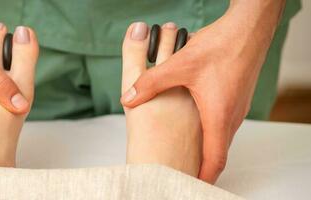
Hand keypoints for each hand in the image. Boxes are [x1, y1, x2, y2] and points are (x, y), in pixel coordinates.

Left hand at [120, 1, 284, 182]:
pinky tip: (196, 123)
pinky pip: (224, 122)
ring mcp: (237, 107)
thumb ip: (150, 82)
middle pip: (218, 152)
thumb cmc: (220, 47)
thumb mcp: (179, 65)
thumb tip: (127, 97)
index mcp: (218, 117)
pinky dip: (211, 131)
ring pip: (220, 136)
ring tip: (189, 155)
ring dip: (206, 148)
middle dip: (202, 166)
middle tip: (184, 173)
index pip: (214, 160)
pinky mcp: (237, 97)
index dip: (202, 178)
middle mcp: (231, 117)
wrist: (249, 28)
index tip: (190, 187)